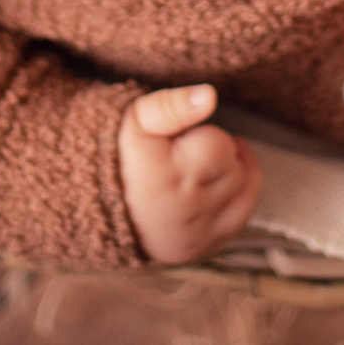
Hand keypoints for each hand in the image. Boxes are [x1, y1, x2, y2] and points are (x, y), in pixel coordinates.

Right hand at [118, 85, 260, 263]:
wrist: (100, 205)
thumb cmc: (123, 154)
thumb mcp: (137, 119)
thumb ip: (172, 104)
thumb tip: (209, 96)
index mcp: (163, 176)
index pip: (220, 145)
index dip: (203, 135)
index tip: (182, 141)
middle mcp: (180, 210)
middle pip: (234, 169)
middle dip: (217, 155)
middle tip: (188, 155)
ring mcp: (193, 233)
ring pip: (243, 192)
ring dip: (229, 175)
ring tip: (202, 168)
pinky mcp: (200, 248)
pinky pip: (241, 218)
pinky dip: (238, 199)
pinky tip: (220, 185)